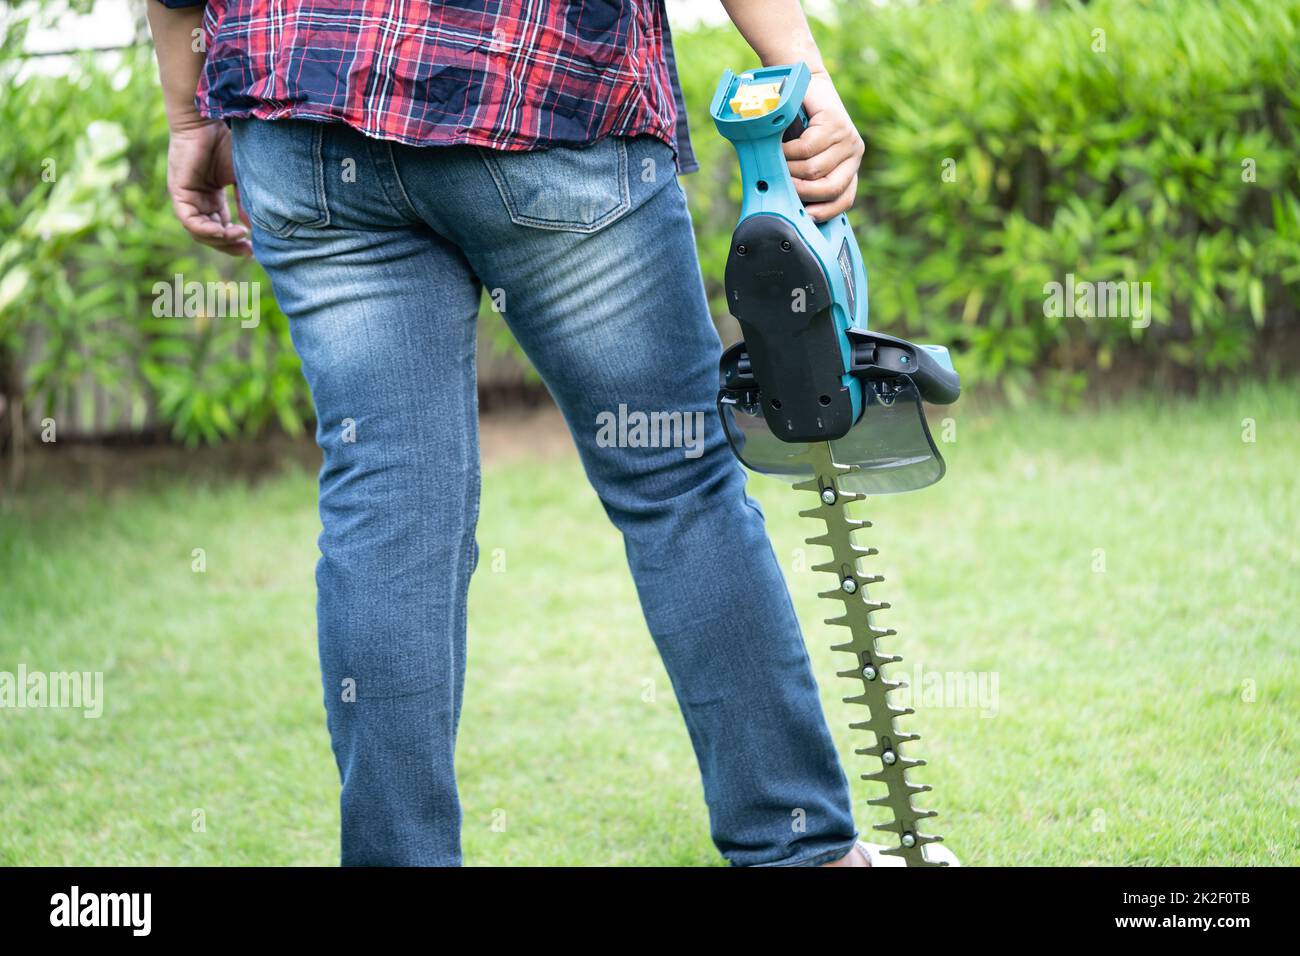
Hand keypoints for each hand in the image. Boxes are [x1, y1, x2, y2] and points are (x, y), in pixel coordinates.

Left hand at [165, 119, 251, 256]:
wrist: (209, 119)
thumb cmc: (227, 142)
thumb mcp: (242, 179)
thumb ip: (246, 203)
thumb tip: (254, 229)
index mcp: (211, 197)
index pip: (220, 227)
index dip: (235, 241)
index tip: (253, 248)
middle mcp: (197, 200)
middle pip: (209, 234)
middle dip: (228, 246)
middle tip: (247, 251)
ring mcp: (186, 197)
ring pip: (198, 232)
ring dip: (219, 240)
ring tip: (238, 237)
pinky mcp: (179, 192)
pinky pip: (189, 221)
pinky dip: (206, 230)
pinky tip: (223, 231)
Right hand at [782, 70, 864, 221]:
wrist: (800, 85)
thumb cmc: (797, 126)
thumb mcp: (806, 157)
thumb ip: (807, 178)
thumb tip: (794, 208)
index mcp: (849, 166)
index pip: (845, 198)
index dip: (825, 211)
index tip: (805, 215)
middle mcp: (854, 153)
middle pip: (829, 188)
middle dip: (801, 190)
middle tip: (782, 182)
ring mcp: (847, 137)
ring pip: (814, 170)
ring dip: (789, 169)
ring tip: (778, 160)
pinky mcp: (835, 122)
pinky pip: (807, 149)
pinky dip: (788, 152)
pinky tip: (780, 146)